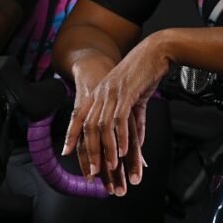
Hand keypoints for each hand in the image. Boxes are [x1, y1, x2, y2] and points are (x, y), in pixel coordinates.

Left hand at [61, 33, 170, 195]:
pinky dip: (121, 137)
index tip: (66, 153)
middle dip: (90, 152)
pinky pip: (120, 119)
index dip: (71, 135)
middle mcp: (101, 93)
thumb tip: (136, 143)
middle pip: (89, 127)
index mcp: (99, 92)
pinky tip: (123, 151)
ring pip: (103, 126)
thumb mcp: (135, 97)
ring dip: (106, 149)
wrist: (156, 51)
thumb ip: (134, 121)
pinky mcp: (127, 92)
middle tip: (93, 172)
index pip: (78, 116)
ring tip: (111, 168)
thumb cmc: (145, 72)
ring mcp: (112, 93)